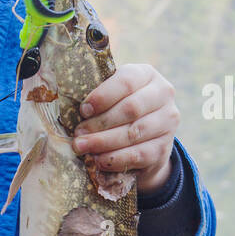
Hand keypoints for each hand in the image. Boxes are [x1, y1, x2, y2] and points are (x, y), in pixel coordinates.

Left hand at [72, 63, 179, 193]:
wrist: (146, 137)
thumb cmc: (118, 108)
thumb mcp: (111, 94)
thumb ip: (97, 95)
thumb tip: (66, 105)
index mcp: (146, 75)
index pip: (127, 81)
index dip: (103, 96)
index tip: (82, 110)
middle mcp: (163, 95)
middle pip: (130, 109)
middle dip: (99, 123)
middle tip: (77, 134)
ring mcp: (168, 121)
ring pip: (134, 133)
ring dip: (103, 142)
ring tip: (82, 147)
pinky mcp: (164, 147)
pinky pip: (139, 155)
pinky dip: (115, 159)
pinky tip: (98, 160)